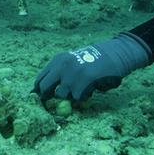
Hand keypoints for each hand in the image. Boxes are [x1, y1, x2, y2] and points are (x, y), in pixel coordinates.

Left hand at [32, 34, 150, 101]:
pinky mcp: (84, 81)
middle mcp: (61, 66)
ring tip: (79, 90)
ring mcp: (72, 73)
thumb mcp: (72, 61)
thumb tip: (46, 93)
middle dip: (48, 96)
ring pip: (61, 95)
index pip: (40, 78)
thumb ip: (60, 73)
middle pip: (45, 88)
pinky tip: (90, 89)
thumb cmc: (93, 60)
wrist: (113, 54)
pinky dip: (83, 97)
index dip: (39, 90)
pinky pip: (77, 97)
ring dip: (69, 96)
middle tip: (55, 101)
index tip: (42, 97)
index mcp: (57, 60)